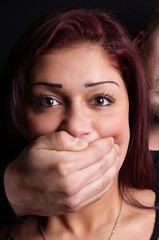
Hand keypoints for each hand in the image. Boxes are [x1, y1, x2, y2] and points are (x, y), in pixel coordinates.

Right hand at [4, 131, 118, 215]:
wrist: (16, 191)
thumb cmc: (28, 164)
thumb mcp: (41, 143)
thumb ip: (64, 138)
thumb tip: (85, 141)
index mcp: (64, 165)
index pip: (95, 153)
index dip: (105, 145)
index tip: (109, 139)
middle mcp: (72, 184)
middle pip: (102, 166)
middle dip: (111, 155)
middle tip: (114, 147)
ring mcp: (74, 198)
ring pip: (104, 181)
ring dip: (113, 168)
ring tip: (115, 158)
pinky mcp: (74, 206)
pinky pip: (98, 194)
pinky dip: (107, 183)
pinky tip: (109, 174)